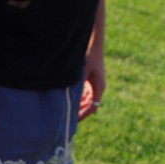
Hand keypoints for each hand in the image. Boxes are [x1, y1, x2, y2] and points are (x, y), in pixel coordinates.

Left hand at [78, 0, 105, 121]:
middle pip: (89, 106)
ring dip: (77, 106)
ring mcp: (94, 84)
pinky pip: (84, 94)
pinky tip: (68, 100)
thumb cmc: (87, 56)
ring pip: (86, 101)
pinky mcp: (90, 80)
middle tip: (66, 120)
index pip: (92, 108)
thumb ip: (77, 88)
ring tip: (65, 112)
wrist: (92, 41)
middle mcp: (97, 87)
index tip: (72, 122)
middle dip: (78, 113)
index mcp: (98, 87)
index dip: (82, 116)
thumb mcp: (80, 73)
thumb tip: (71, 102)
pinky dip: (77, 99)